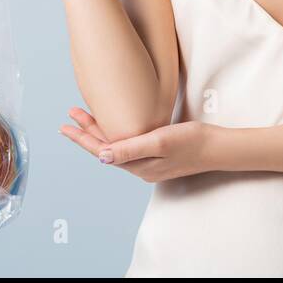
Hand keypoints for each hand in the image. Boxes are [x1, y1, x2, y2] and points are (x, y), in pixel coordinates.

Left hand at [59, 106, 223, 181]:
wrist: (217, 147)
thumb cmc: (191, 142)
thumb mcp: (159, 142)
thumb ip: (130, 149)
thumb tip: (101, 157)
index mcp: (137, 165)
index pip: (101, 151)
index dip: (82, 138)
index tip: (65, 127)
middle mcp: (139, 167)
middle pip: (106, 148)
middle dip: (87, 131)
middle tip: (70, 115)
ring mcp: (148, 162)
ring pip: (116, 146)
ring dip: (100, 131)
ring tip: (85, 117)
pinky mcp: (157, 155)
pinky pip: (128, 145)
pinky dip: (116, 134)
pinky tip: (115, 127)